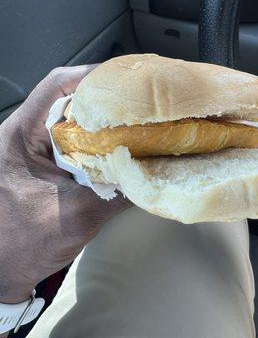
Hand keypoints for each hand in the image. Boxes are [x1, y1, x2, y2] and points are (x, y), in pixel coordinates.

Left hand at [0, 65, 130, 303]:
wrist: (4, 270)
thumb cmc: (23, 245)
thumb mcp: (74, 216)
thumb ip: (115, 193)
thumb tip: (154, 173)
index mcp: (20, 136)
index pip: (55, 86)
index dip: (91, 75)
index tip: (123, 78)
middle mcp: (27, 135)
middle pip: (70, 99)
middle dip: (105, 98)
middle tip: (138, 101)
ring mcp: (38, 149)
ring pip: (75, 120)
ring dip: (104, 121)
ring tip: (135, 121)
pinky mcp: (48, 163)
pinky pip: (78, 142)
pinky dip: (100, 142)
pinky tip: (120, 149)